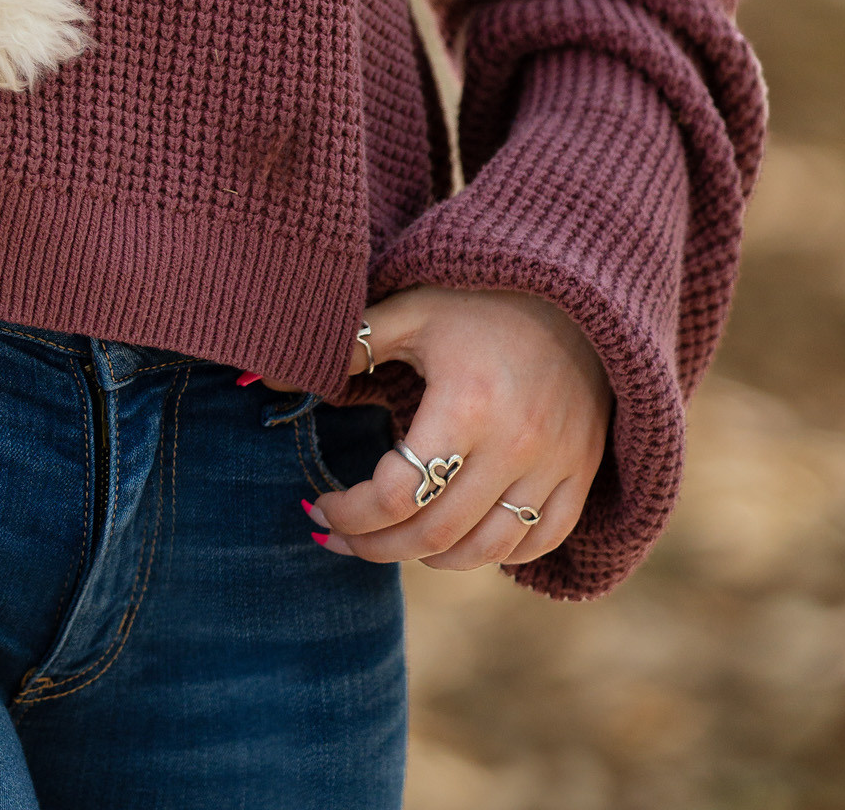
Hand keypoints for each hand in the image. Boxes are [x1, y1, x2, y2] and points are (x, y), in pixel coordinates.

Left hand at [310, 287, 611, 571]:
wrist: (573, 287)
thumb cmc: (478, 296)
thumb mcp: (411, 309)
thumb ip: (348, 346)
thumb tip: (264, 378)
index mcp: (465, 405)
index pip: (397, 493)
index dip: (350, 512)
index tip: (319, 503)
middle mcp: (514, 446)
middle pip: (435, 533)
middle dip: (376, 546)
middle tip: (341, 537)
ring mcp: (554, 465)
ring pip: (487, 550)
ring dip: (431, 558)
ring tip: (393, 541)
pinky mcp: (580, 471)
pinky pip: (541, 540)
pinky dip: (499, 554)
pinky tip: (460, 540)